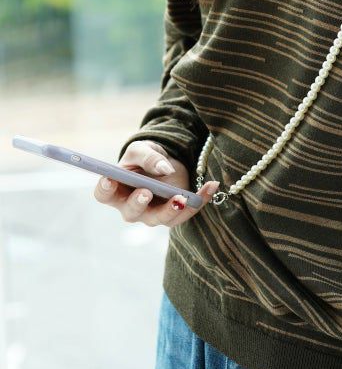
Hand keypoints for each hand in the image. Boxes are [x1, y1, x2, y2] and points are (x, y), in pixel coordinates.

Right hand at [93, 139, 219, 225]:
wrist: (166, 161)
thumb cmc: (146, 156)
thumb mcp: (143, 150)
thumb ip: (149, 157)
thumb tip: (164, 169)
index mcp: (116, 189)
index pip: (104, 195)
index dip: (105, 189)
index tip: (109, 180)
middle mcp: (132, 207)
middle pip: (132, 212)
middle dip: (139, 203)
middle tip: (146, 192)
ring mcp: (153, 214)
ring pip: (161, 218)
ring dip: (172, 209)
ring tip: (182, 197)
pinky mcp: (174, 214)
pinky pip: (187, 211)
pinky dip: (200, 199)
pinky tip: (211, 186)